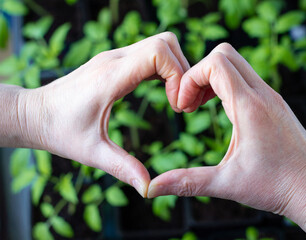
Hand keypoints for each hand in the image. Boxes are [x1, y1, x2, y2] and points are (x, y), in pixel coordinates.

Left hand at [18, 32, 188, 196]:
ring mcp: (114, 57)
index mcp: (110, 78)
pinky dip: (164, 69)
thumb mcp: (91, 153)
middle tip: (179, 104)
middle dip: (182, 71)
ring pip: (160, 45)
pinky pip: (149, 54)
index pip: (158, 53)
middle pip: (165, 43)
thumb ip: (122, 167)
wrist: (34, 113)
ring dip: (175, 68)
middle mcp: (114, 60)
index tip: (176, 106)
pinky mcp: (115, 62)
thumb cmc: (59, 131)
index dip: (177, 75)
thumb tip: (149, 188)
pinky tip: (163, 92)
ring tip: (174, 100)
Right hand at [148, 43, 305, 237]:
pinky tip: (220, 111)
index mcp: (250, 106)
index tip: (182, 107)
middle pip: (225, 54)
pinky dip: (226, 86)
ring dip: (212, 79)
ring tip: (199, 107)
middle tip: (189, 105)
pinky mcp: (274, 104)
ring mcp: (271, 97)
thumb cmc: (277, 187)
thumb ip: (187, 182)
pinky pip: (246, 79)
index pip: (215, 63)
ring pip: (236, 64)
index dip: (190, 78)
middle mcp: (263, 94)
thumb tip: (152, 188)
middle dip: (198, 74)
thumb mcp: (227, 183)